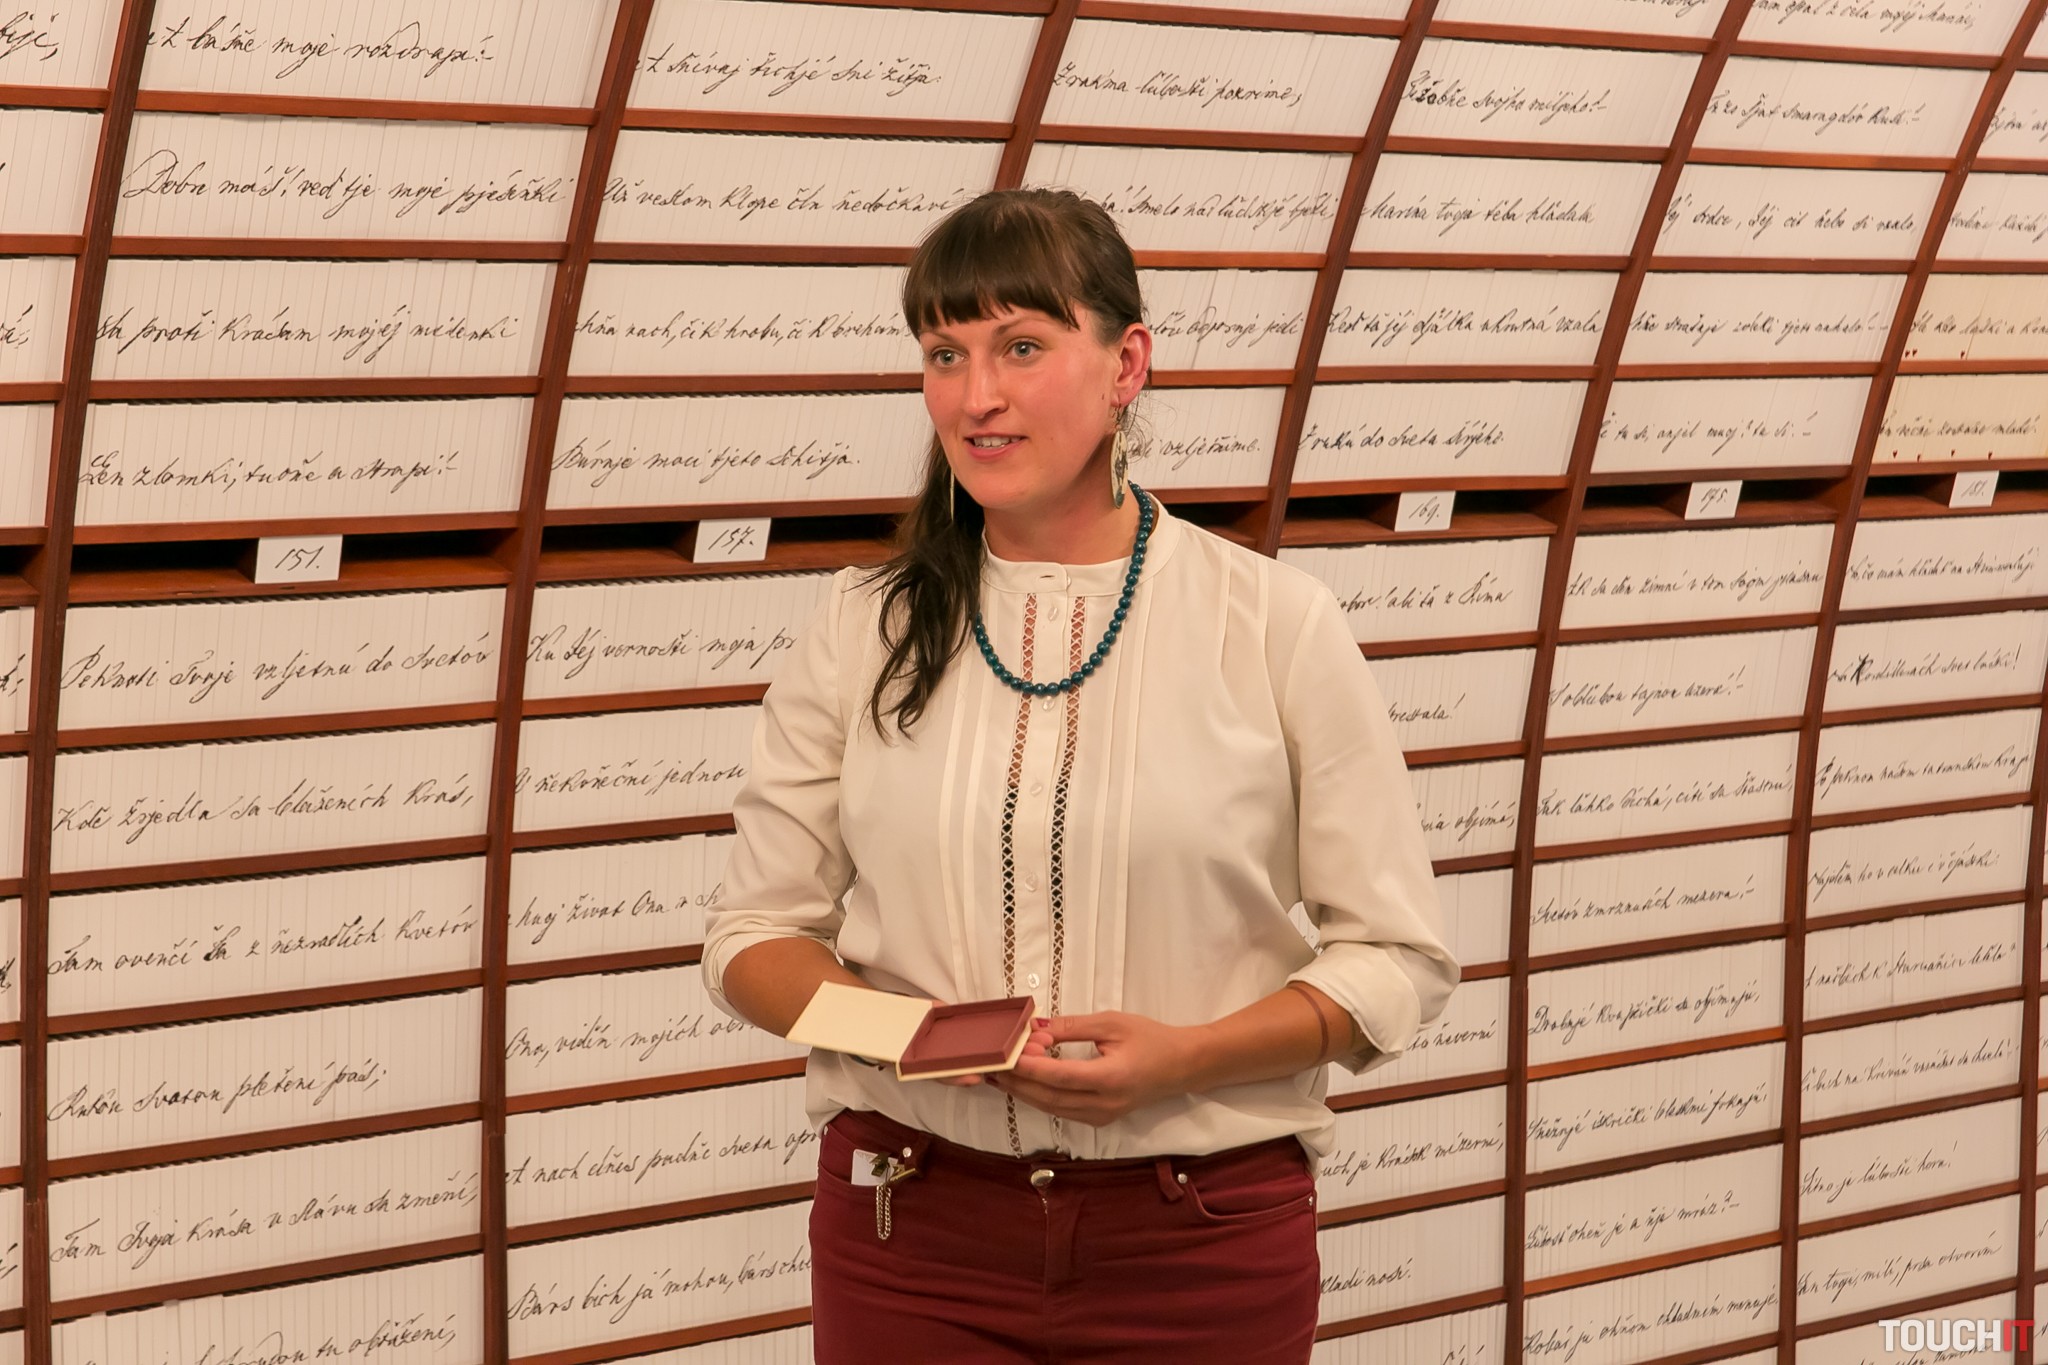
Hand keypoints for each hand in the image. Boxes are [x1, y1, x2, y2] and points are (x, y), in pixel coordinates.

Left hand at [993, 1011, 1203, 1126]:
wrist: (1182, 1066)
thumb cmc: (1150, 1039)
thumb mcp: (1111, 1023)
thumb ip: (1072, 1027)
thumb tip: (1035, 1027)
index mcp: (1110, 1079)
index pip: (1059, 1077)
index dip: (1029, 1068)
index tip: (1005, 1055)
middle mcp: (1104, 1104)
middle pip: (1049, 1098)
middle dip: (1017, 1082)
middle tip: (991, 1065)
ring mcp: (1102, 1116)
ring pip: (1052, 1108)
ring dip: (1024, 1091)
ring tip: (1000, 1073)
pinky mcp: (1100, 1119)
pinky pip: (1062, 1110)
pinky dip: (1041, 1096)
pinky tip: (1025, 1082)